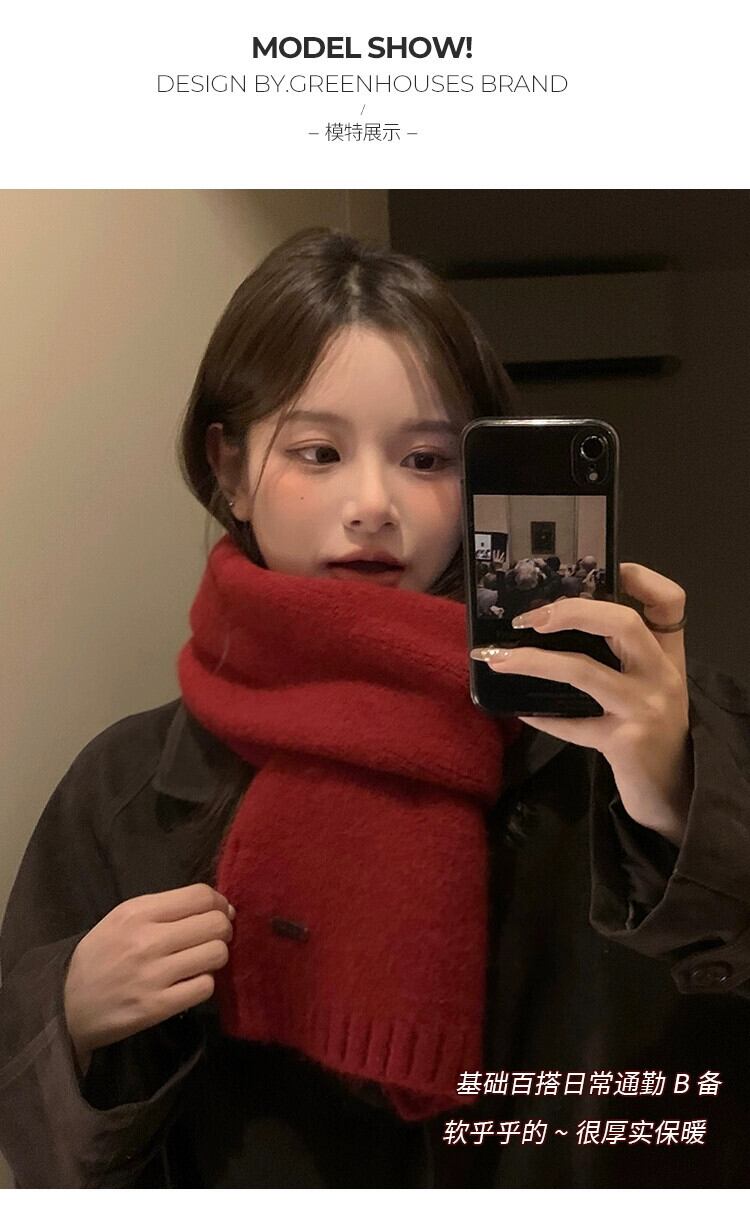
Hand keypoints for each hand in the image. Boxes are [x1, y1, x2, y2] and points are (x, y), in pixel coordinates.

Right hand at [63, 883, 235, 1074]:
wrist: (67, 1004)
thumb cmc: (101, 956)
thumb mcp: (122, 918)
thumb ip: (166, 908)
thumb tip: (219, 907)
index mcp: (138, 911)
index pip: (200, 895)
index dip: (219, 903)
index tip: (220, 913)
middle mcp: (147, 939)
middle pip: (215, 924)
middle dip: (223, 929)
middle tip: (211, 939)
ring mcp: (153, 975)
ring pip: (216, 954)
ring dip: (215, 957)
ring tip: (200, 961)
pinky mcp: (157, 1007)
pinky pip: (205, 987)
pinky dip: (203, 984)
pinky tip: (189, 983)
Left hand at [470, 563, 691, 846]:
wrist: (676, 795)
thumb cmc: (654, 733)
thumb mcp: (647, 687)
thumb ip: (619, 657)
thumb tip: (552, 623)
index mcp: (667, 655)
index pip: (669, 601)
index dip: (639, 576)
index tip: (602, 569)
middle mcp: (661, 675)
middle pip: (623, 621)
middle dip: (571, 610)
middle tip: (528, 617)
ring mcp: (645, 708)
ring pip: (584, 670)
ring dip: (535, 661)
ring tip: (497, 659)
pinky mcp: (625, 742)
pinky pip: (573, 725)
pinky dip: (543, 717)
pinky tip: (521, 711)